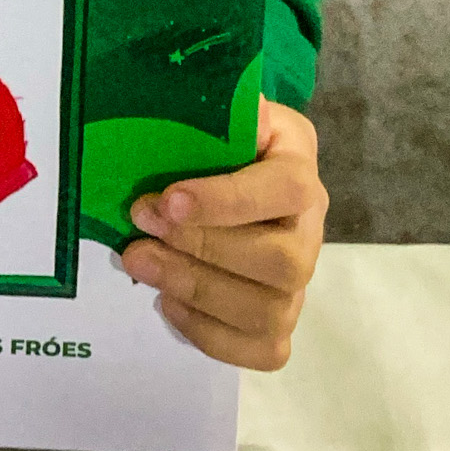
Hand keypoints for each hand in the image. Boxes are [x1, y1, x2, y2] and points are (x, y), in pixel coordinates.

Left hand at [121, 99, 325, 370]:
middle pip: (279, 262)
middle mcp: (310, 230)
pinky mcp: (280, 324)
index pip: (285, 190)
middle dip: (201, 250)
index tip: (167, 200)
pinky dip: (212, 336)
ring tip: (142, 265)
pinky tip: (168, 304)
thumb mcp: (222, 110)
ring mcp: (300, 284)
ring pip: (269, 310)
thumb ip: (214, 107)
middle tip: (139, 234)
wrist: (237, 173)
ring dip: (197, 291)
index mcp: (299, 167)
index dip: (227, 201)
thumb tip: (196, 100)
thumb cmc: (222, 140)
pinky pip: (263, 350)